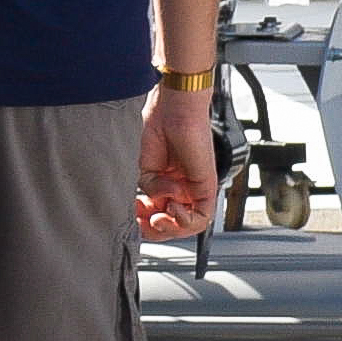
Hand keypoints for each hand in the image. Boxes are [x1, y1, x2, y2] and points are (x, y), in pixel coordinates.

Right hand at [137, 81, 217, 241]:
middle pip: (173, 226)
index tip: (134, 214)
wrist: (172, 109)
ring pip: (188, 226)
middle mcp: (181, 189)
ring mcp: (194, 189)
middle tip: (144, 223)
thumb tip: (161, 204)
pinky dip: (185, 220)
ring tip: (158, 217)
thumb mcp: (144, 168)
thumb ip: (150, 190)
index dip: (144, 222)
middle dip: (156, 231)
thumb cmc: (157, 128)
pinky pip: (202, 218)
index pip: (157, 215)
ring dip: (170, 228)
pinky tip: (172, 206)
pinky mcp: (207, 187)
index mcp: (165, 183)